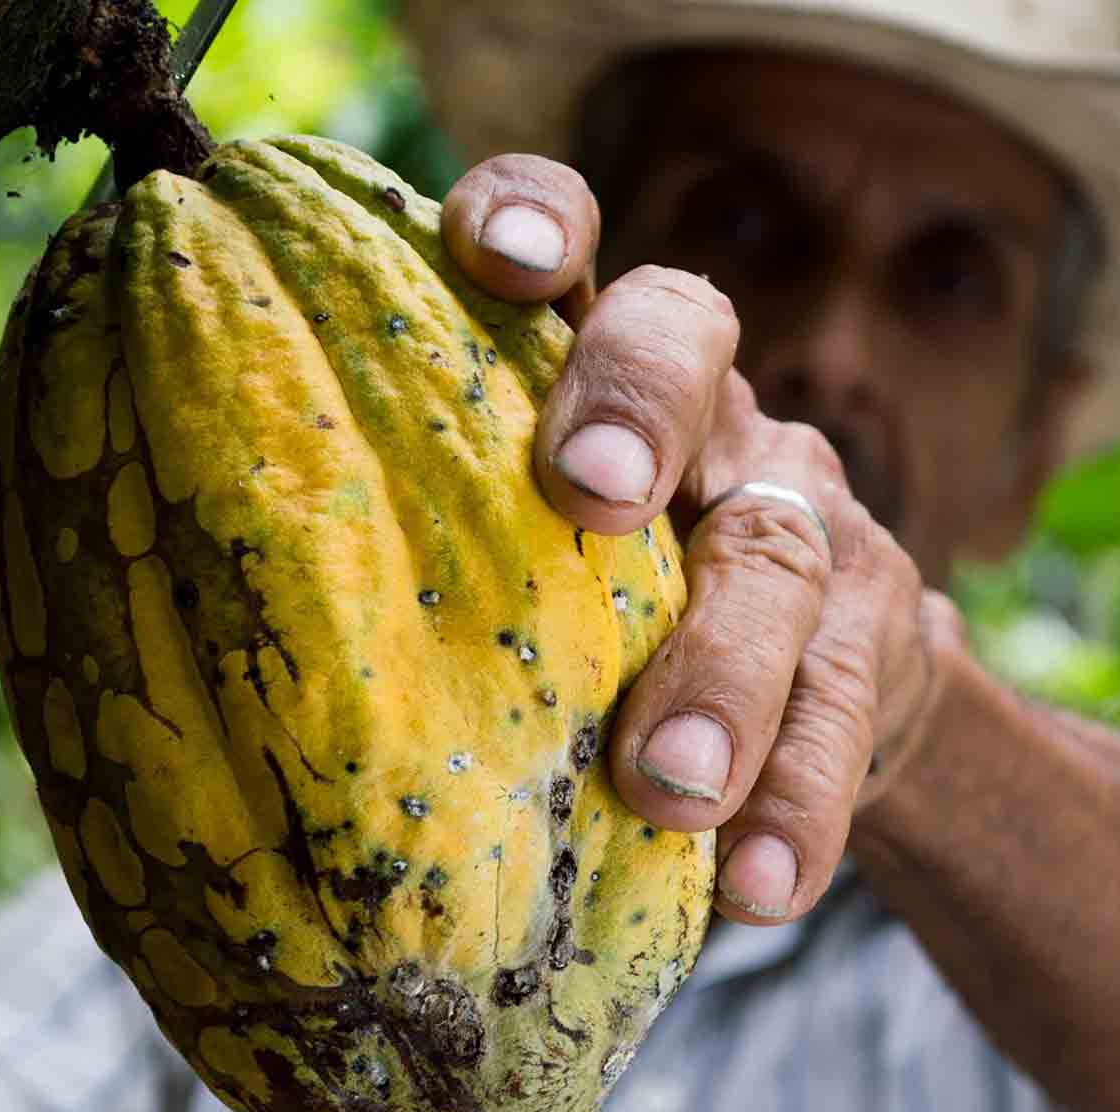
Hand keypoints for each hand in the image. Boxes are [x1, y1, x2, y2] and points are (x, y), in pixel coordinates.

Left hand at [441, 155, 960, 923]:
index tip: (492, 254)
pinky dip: (799, 802)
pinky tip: (757, 885)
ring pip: (778, 556)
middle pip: (688, 345)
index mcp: (593, 379)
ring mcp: (802, 518)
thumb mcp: (524, 568)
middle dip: (636, 406)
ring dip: (724, 671)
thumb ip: (441, 564)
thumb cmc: (604, 624)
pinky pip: (848, 711)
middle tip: (590, 495)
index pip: (574, 247)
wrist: (809, 695)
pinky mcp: (874, 635)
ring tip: (671, 787)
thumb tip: (245, 665)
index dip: (537, 218)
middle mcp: (708, 419)